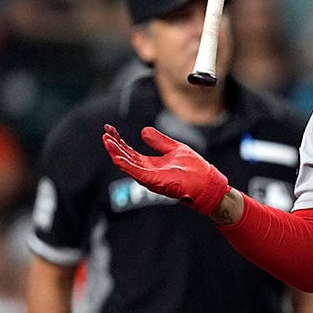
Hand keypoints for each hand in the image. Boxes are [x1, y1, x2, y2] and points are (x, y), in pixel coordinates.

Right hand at [102, 124, 229, 214]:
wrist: (206, 183)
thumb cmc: (194, 169)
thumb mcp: (174, 148)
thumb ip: (158, 141)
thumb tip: (144, 131)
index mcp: (150, 163)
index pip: (129, 151)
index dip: (119, 141)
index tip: (110, 129)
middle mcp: (146, 171)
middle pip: (125, 157)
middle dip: (114, 145)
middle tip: (105, 132)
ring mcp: (149, 177)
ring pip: (126, 164)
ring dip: (115, 152)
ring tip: (106, 140)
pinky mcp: (153, 181)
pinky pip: (135, 172)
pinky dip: (125, 164)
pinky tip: (117, 155)